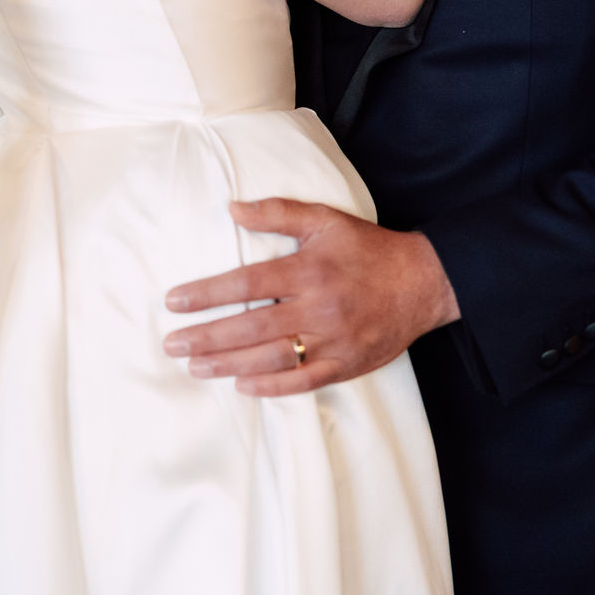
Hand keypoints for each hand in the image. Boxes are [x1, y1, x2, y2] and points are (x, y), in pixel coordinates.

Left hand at [163, 197, 459, 395]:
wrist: (422, 282)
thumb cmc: (368, 249)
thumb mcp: (324, 220)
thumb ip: (277, 213)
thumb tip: (232, 208)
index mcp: (308, 270)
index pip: (246, 284)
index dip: (206, 294)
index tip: (174, 302)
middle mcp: (317, 307)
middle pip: (251, 327)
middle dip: (207, 336)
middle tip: (172, 344)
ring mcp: (333, 340)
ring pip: (271, 357)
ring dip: (228, 364)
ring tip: (194, 367)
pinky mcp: (346, 364)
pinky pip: (303, 381)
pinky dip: (271, 386)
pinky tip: (242, 385)